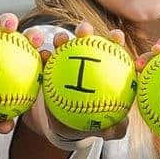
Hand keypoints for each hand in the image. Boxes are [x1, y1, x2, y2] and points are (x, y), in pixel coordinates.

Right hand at [20, 23, 130, 146]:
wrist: (67, 128)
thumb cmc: (93, 124)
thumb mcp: (107, 129)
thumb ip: (115, 129)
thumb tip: (119, 127)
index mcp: (103, 67)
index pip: (112, 49)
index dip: (115, 38)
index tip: (116, 37)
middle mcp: (83, 60)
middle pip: (84, 39)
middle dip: (84, 29)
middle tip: (83, 31)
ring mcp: (63, 63)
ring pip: (61, 46)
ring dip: (60, 38)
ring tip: (59, 40)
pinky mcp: (46, 71)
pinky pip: (42, 63)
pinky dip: (41, 57)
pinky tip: (40, 57)